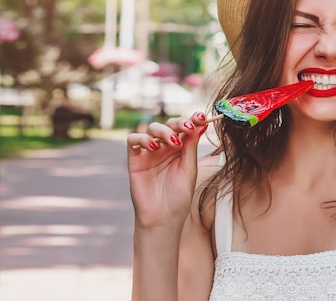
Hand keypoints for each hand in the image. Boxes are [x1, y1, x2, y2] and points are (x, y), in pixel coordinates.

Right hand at [127, 111, 209, 229]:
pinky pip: (133, 140)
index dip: (193, 120)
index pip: (186, 128)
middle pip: (169, 125)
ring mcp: (149, 152)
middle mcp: (165, 147)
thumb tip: (200, 125)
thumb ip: (191, 147)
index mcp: (181, 149)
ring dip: (163, 131)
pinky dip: (142, 138)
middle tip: (188, 127)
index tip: (202, 117)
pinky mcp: (135, 159)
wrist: (163, 218)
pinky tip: (154, 147)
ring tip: (172, 143)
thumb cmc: (179, 196)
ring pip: (152, 128)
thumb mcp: (189, 169)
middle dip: (179, 123)